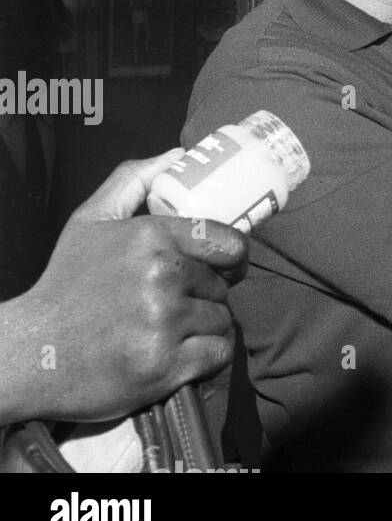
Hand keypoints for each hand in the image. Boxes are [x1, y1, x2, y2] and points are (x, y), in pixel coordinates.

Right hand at [2, 151, 247, 422]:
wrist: (28, 353)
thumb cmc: (66, 284)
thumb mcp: (91, 221)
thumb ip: (134, 181)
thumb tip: (178, 154)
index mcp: (152, 238)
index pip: (230, 242)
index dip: (232, 257)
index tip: (223, 267)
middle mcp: (162, 277)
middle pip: (223, 285)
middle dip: (207, 293)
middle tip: (177, 303)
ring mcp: (165, 323)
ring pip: (223, 319)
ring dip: (206, 326)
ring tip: (172, 330)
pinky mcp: (165, 366)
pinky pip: (219, 353)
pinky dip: (208, 357)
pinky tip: (182, 354)